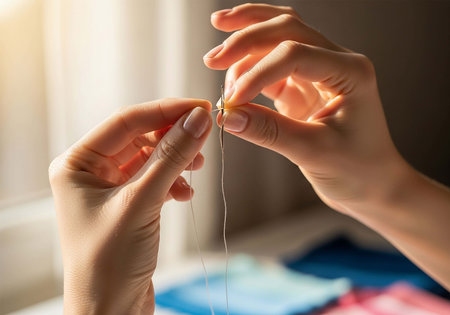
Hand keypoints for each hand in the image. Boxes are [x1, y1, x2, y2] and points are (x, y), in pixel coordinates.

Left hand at [49, 99, 211, 313]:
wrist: (110, 312)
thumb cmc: (108, 263)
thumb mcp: (142, 203)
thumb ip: (171, 158)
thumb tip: (198, 120)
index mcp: (77, 164)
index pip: (126, 121)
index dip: (165, 112)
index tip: (200, 108)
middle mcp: (91, 172)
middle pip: (139, 137)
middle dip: (173, 136)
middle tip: (205, 134)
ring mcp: (110, 189)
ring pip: (150, 158)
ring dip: (176, 159)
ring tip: (198, 167)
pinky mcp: (129, 205)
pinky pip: (155, 179)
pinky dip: (174, 181)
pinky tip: (186, 192)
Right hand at [204, 3, 405, 213]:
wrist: (371, 185)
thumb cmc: (357, 170)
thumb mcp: (313, 152)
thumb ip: (269, 131)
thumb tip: (228, 116)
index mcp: (350, 72)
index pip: (295, 54)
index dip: (257, 73)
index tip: (232, 100)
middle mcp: (337, 62)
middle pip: (286, 28)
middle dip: (246, 38)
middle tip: (212, 59)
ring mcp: (319, 71)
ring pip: (279, 36)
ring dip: (245, 42)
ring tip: (215, 61)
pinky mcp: (304, 85)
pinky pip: (273, 65)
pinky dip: (249, 68)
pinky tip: (232, 80)